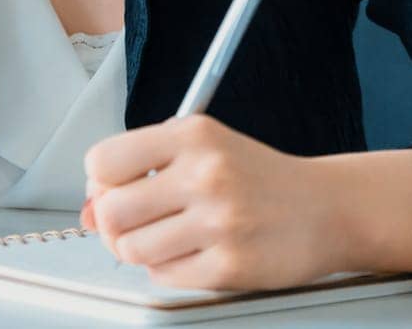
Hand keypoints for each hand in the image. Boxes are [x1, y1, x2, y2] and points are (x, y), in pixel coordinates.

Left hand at [79, 115, 346, 291]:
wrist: (325, 209)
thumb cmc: (255, 178)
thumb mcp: (201, 150)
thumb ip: (142, 168)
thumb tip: (86, 208)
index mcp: (191, 135)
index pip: (103, 161)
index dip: (99, 181)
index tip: (111, 187)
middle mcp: (205, 175)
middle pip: (111, 211)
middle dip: (112, 221)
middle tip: (132, 220)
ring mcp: (220, 222)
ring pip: (132, 248)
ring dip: (140, 249)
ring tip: (167, 237)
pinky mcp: (231, 265)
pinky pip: (164, 276)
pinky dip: (168, 269)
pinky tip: (192, 252)